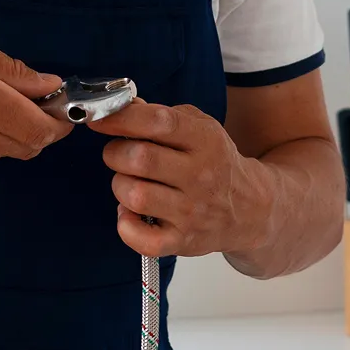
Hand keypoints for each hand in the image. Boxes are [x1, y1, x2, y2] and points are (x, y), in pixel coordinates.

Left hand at [90, 101, 270, 257]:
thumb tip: (122, 107)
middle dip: (115, 152)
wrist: (250, 210)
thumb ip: (160, 114)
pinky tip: (130, 213)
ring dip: (120, 185)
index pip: (158, 122)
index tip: (98, 118)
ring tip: (129, 182)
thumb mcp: (198, 126)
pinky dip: (126, 225)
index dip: (121, 118)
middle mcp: (201, 175)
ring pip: (135, 195)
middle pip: (140, 159)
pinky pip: (142, 239)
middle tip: (118, 153)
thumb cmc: (215, 161)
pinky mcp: (184, 241)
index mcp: (204, 140)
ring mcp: (192, 212)